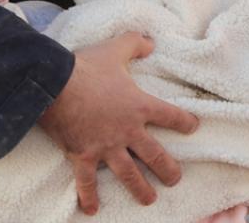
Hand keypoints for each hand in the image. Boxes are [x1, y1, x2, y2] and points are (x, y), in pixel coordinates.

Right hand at [38, 32, 198, 214]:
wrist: (55, 84)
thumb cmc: (86, 67)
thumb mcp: (115, 49)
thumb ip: (136, 43)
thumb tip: (151, 41)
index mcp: (139, 106)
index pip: (171, 116)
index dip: (185, 122)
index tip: (193, 127)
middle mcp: (127, 131)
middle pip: (155, 156)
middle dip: (168, 170)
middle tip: (175, 179)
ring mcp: (106, 146)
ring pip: (129, 174)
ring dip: (140, 190)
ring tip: (149, 200)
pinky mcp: (83, 155)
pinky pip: (87, 181)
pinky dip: (88, 196)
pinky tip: (91, 210)